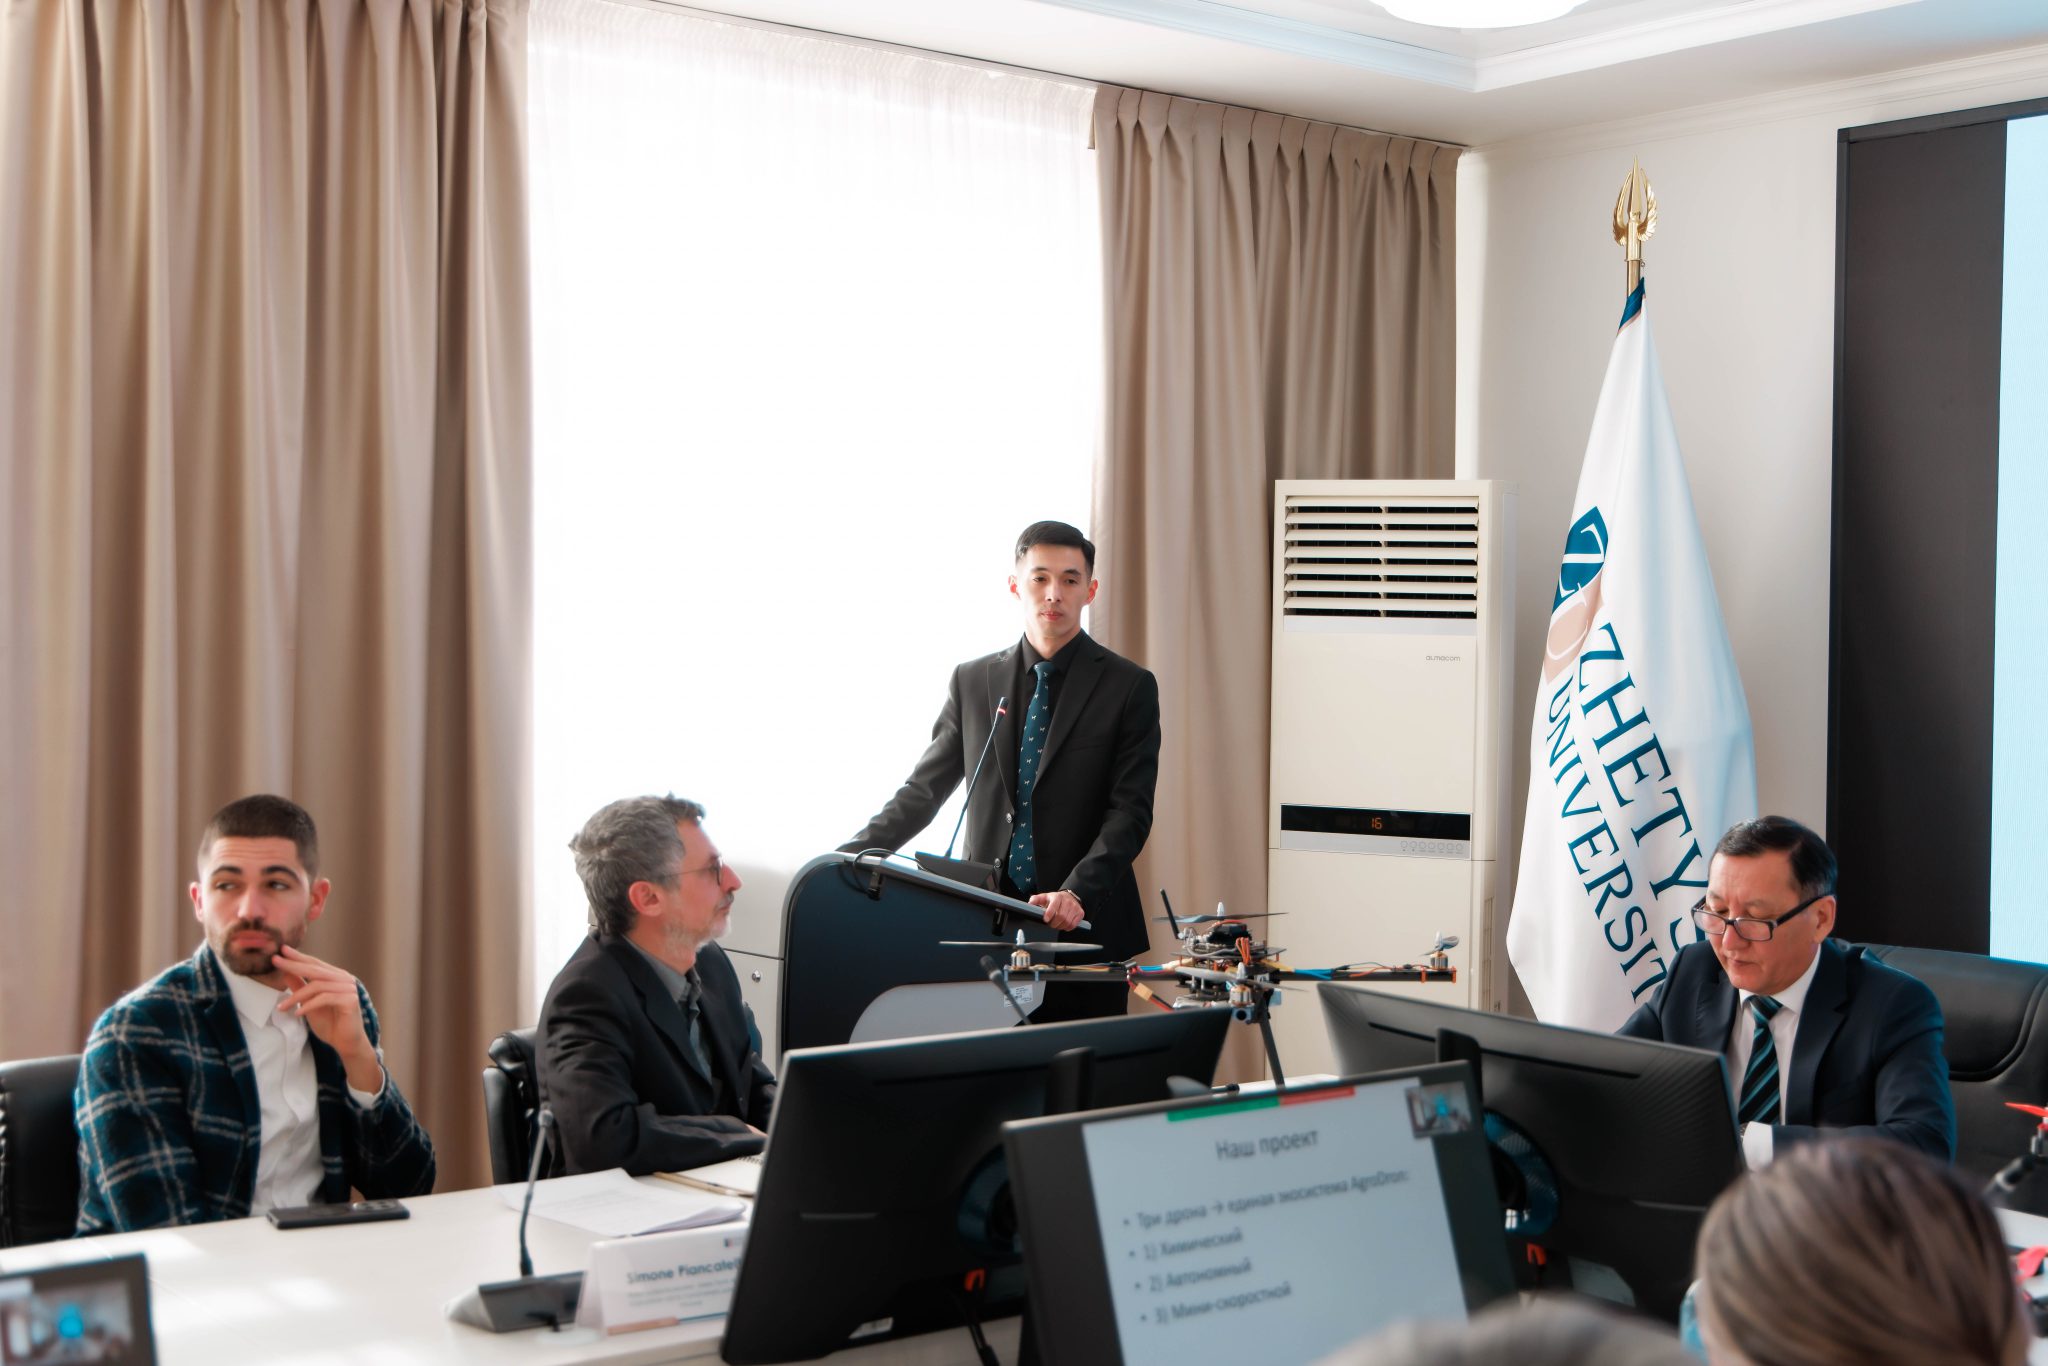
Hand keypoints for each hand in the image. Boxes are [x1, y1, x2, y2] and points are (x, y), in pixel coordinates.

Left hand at [275, 945, 384, 1093]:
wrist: (346, 1043)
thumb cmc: (330, 1023)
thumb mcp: (308, 1003)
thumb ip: (299, 987)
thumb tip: (285, 972)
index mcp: (335, 976)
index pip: (314, 963)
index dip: (298, 956)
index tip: (281, 950)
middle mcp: (344, 978)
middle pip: (315, 969)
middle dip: (293, 964)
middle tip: (276, 960)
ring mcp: (348, 988)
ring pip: (317, 985)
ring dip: (296, 996)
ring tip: (281, 1007)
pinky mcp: (350, 1000)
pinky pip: (324, 998)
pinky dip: (308, 1005)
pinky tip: (297, 1013)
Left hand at [1030, 889, 1085, 931]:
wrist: (1069, 897)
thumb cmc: (1055, 899)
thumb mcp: (1045, 897)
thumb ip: (1036, 899)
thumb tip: (1030, 902)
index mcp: (1058, 897)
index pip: (1054, 905)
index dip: (1050, 913)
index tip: (1046, 919)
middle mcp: (1067, 901)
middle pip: (1061, 916)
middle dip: (1054, 923)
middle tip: (1051, 924)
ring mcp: (1075, 907)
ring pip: (1067, 922)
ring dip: (1060, 926)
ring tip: (1056, 924)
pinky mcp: (1080, 913)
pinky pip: (1073, 925)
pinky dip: (1067, 927)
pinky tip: (1063, 924)